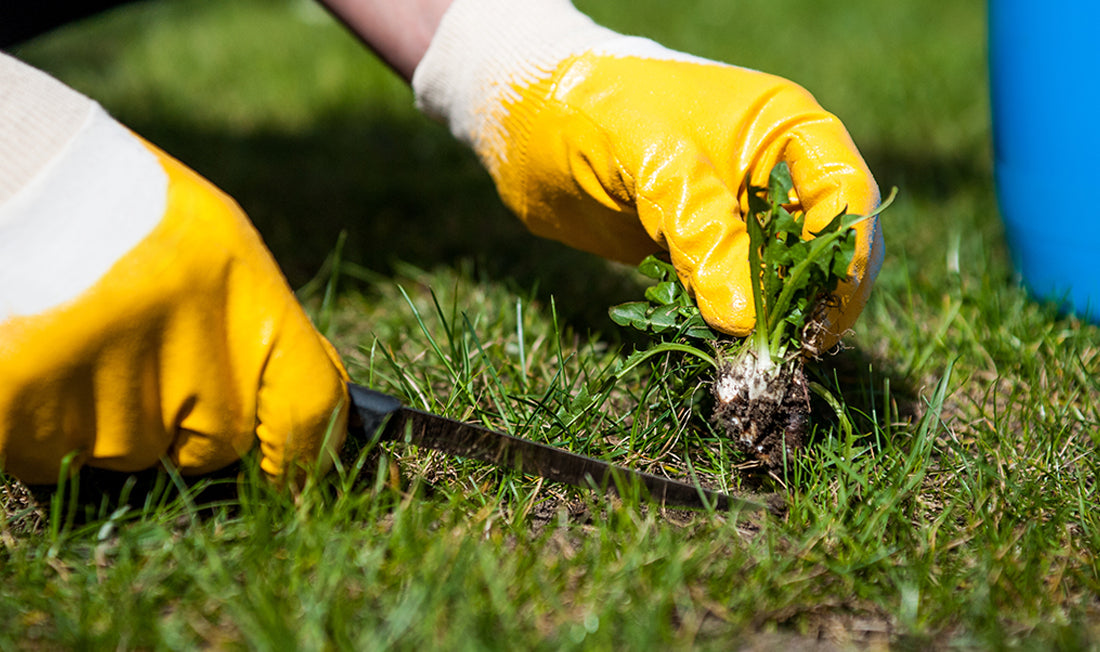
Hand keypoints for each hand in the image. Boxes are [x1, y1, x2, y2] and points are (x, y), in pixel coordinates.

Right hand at [0, 64, 347, 485]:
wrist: (14, 174)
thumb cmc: (124, 210)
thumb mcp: (217, 246)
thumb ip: (261, 333)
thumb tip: (306, 425)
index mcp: (241, 290)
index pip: (309, 405)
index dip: (309, 452)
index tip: (294, 473)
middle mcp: (184, 339)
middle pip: (213, 444)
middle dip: (184, 422)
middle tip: (141, 353)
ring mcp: (103, 376)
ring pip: (128, 453)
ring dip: (108, 418)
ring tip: (81, 337)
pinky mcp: (23, 400)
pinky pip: (50, 454)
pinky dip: (43, 423)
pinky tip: (40, 356)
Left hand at [413, 0, 882, 344]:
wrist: (522, 119)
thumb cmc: (590, 110)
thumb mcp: (651, 160)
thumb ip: (701, 231)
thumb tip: (745, 320)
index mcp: (785, 127)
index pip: (846, 197)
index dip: (844, 260)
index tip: (821, 318)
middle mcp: (774, 171)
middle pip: (825, 246)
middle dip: (812, 298)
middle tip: (784, 351)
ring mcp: (738, 212)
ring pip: (781, 277)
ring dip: (772, 318)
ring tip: (750, 357)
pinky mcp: (701, 246)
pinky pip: (734, 292)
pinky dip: (730, 321)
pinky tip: (717, 344)